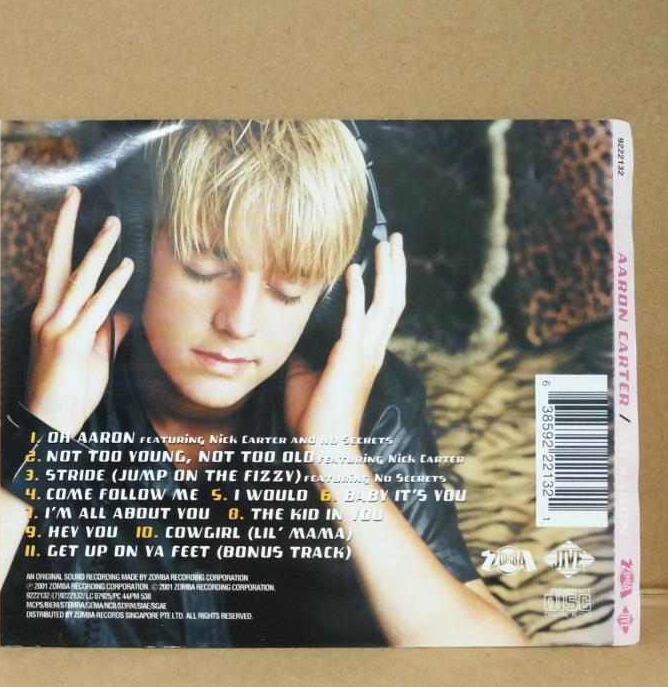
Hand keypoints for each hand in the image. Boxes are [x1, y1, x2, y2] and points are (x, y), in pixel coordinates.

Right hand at [23, 186, 133, 435]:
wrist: (49, 426)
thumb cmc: (68, 393)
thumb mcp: (91, 356)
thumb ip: (105, 330)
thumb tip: (125, 311)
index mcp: (46, 316)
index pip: (55, 268)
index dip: (64, 238)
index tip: (71, 210)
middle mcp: (46, 316)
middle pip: (56, 260)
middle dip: (65, 226)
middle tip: (74, 194)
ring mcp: (56, 328)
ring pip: (78, 279)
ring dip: (98, 249)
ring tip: (112, 224)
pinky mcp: (70, 343)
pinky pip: (94, 307)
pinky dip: (111, 285)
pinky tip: (125, 267)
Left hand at [284, 234, 406, 449]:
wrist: (323, 448)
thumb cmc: (315, 419)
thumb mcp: (305, 377)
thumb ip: (305, 354)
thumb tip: (292, 337)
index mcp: (365, 354)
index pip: (381, 310)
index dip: (385, 283)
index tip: (382, 258)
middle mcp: (372, 350)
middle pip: (393, 298)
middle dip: (395, 267)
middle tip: (394, 238)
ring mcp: (365, 353)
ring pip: (385, 302)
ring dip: (386, 270)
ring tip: (385, 243)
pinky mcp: (350, 357)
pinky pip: (356, 318)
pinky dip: (357, 292)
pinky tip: (354, 270)